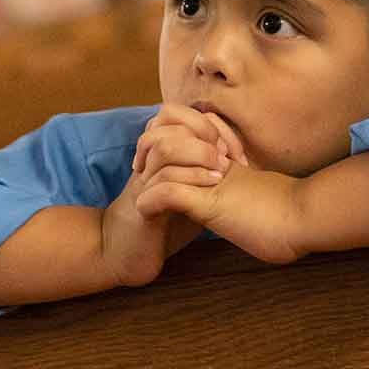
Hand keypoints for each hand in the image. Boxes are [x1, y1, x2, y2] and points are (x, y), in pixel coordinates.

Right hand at [99, 105, 242, 285]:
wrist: (130, 255)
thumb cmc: (167, 224)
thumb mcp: (194, 190)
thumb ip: (207, 171)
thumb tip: (238, 159)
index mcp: (160, 150)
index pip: (180, 112)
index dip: (211, 124)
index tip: (235, 151)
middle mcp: (149, 157)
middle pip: (168, 115)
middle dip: (205, 130)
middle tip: (227, 155)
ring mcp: (144, 179)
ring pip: (164, 145)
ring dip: (199, 153)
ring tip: (221, 171)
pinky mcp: (143, 203)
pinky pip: (163, 180)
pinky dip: (192, 178)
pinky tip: (212, 187)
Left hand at [137, 160, 307, 264]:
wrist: (309, 218)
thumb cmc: (295, 220)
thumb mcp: (268, 206)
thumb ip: (255, 204)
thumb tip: (267, 218)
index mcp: (229, 168)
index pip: (191, 143)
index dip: (172, 149)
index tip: (156, 166)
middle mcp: (217, 169)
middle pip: (172, 141)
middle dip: (151, 152)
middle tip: (139, 168)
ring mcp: (213, 184)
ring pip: (166, 162)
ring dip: (147, 175)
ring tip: (135, 190)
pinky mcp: (211, 203)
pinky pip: (170, 193)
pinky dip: (152, 200)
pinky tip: (142, 209)